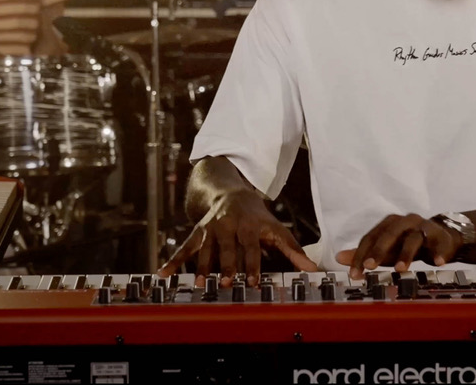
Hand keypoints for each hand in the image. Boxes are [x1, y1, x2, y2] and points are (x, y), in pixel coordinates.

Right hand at [156, 190, 316, 285]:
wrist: (230, 192)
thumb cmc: (258, 216)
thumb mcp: (276, 228)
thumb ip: (293, 250)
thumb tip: (312, 269)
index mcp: (249, 225)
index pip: (252, 247)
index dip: (253, 264)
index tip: (254, 281)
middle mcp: (228, 225)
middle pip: (228, 248)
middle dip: (228, 266)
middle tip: (228, 284)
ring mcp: (211, 229)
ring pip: (206, 249)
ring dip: (203, 267)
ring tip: (202, 284)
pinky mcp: (197, 232)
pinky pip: (185, 248)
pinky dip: (173, 260)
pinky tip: (162, 274)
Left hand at [334, 213, 461, 279]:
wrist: (444, 238)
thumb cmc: (411, 243)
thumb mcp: (388, 248)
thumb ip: (367, 253)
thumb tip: (339, 258)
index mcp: (390, 223)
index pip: (371, 237)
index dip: (361, 254)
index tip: (354, 273)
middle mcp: (406, 221)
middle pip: (390, 233)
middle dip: (379, 250)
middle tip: (370, 267)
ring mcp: (425, 227)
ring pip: (414, 238)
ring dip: (406, 253)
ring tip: (400, 269)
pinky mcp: (442, 237)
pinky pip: (440, 244)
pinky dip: (439, 253)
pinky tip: (438, 262)